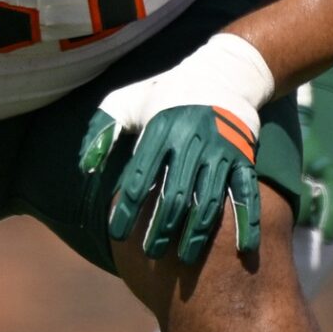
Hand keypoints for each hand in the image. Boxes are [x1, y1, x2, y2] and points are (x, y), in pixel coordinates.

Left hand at [80, 33, 274, 265]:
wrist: (224, 72)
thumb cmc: (166, 92)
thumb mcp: (127, 101)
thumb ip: (102, 130)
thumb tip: (84, 167)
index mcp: (160, 128)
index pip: (140, 177)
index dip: (127, 208)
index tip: (116, 235)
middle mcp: (191, 141)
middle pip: (175, 194)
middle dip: (162, 228)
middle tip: (150, 254)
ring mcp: (221, 150)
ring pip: (209, 199)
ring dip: (197, 232)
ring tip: (185, 259)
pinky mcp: (244, 156)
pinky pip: (247, 192)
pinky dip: (248, 220)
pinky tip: (244, 248)